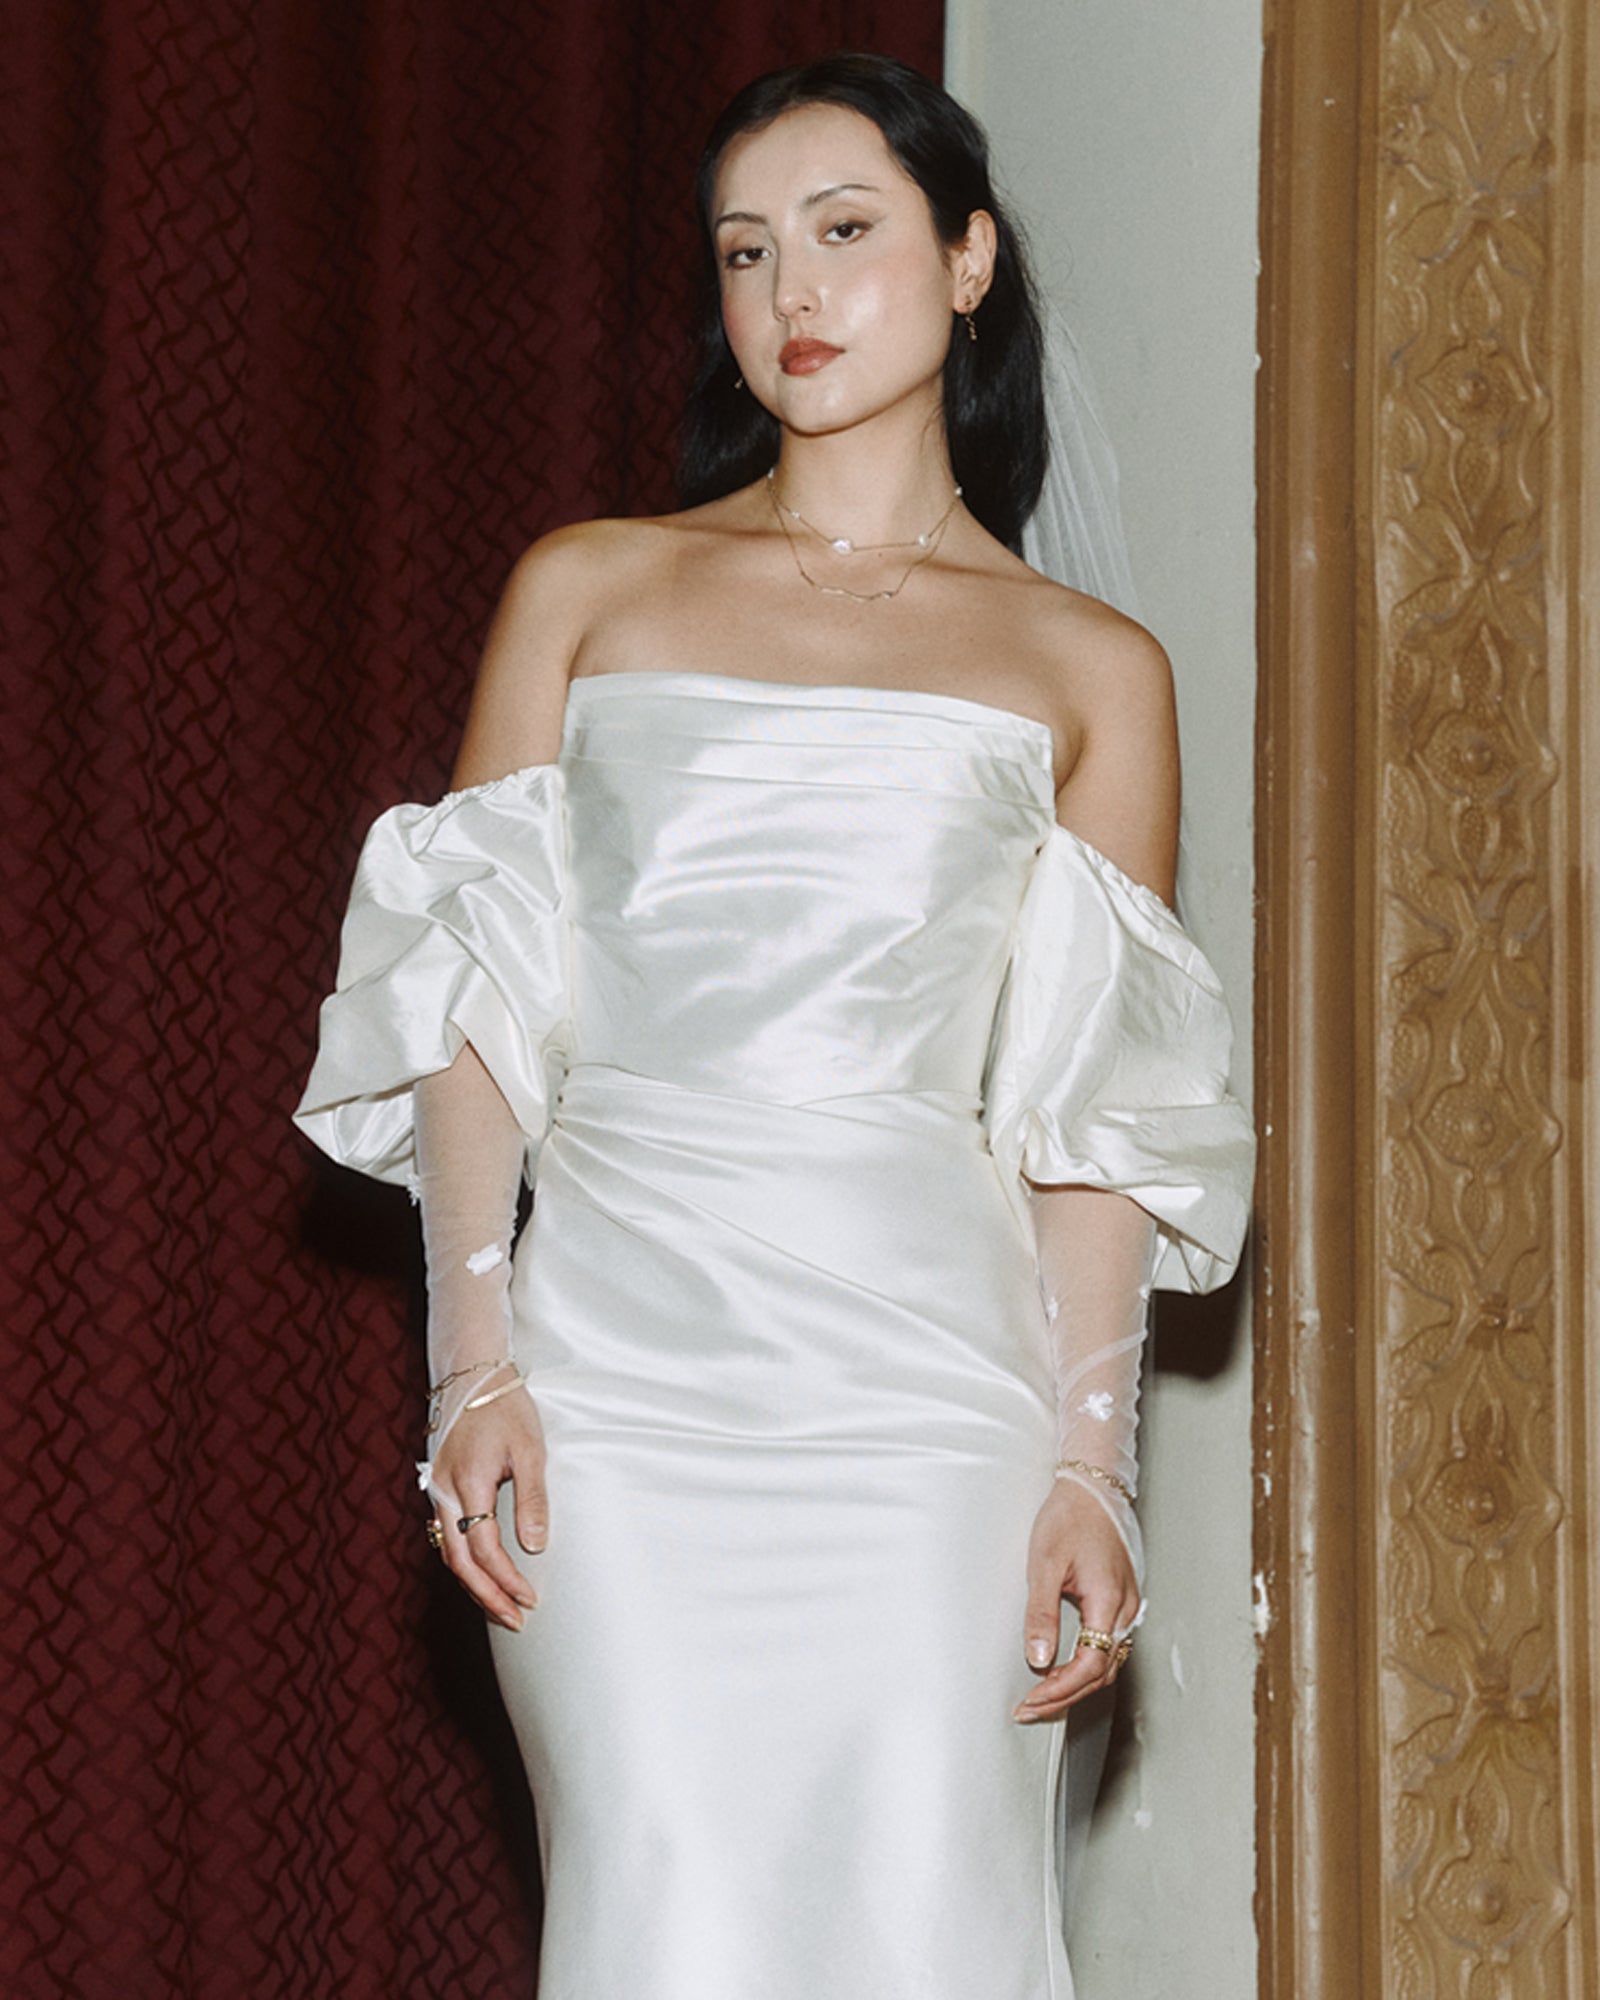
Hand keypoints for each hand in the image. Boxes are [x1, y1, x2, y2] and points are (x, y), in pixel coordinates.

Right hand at [426, 1388, 547, 1630]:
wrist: (473, 1374)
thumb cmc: (505, 1407)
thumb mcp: (529, 1449)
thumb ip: (532, 1499)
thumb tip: (535, 1547)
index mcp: (466, 1483)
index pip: (484, 1549)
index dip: (506, 1579)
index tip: (530, 1599)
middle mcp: (443, 1492)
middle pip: (458, 1561)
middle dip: (486, 1596)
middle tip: (514, 1620)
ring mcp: (436, 1490)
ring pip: (448, 1552)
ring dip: (473, 1583)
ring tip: (501, 1607)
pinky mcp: (438, 1487)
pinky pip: (445, 1535)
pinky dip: (463, 1562)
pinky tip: (482, 1573)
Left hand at [1013, 1478, 1140, 1722]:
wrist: (1092, 1488)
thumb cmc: (1070, 1517)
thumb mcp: (1044, 1564)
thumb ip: (1042, 1614)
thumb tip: (1039, 1658)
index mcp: (1109, 1601)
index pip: (1090, 1666)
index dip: (1060, 1690)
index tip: (1033, 1699)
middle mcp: (1125, 1608)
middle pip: (1101, 1672)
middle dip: (1066, 1695)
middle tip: (1031, 1706)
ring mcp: (1127, 1605)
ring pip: (1108, 1662)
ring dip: (1077, 1683)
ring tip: (1043, 1694)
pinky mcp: (1121, 1600)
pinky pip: (1109, 1645)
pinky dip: (1088, 1664)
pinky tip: (1065, 1668)